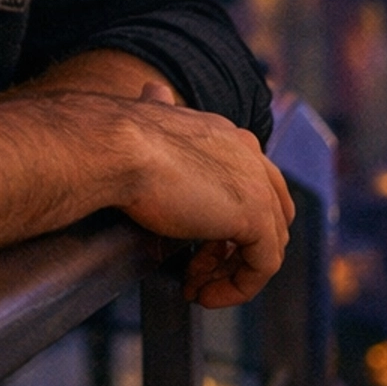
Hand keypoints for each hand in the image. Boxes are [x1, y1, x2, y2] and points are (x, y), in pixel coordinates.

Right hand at [115, 100, 292, 307]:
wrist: (115, 149)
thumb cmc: (119, 139)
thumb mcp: (145, 117)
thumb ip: (156, 109)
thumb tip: (152, 91)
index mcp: (227, 134)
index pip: (253, 182)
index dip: (229, 219)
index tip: (193, 243)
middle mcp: (249, 154)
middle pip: (271, 214)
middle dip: (235, 248)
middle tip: (196, 270)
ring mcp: (256, 185)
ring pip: (268, 244)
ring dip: (232, 272)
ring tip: (196, 287)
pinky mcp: (254, 216)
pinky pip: (263, 266)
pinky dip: (238, 287)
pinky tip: (203, 294)